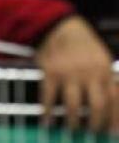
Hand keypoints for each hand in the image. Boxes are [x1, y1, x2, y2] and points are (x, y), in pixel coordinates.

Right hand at [36, 15, 117, 132]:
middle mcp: (89, 73)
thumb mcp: (101, 59)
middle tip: (91, 131)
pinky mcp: (50, 72)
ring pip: (74, 104)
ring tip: (71, 128)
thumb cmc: (83, 46)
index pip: (114, 99)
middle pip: (97, 105)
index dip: (114, 118)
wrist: (60, 27)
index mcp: (104, 70)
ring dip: (73, 120)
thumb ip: (106, 79)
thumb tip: (112, 105)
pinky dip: (48, 110)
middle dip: (95, 123)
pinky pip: (49, 96)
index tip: (111, 130)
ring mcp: (69, 73)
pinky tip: (47, 118)